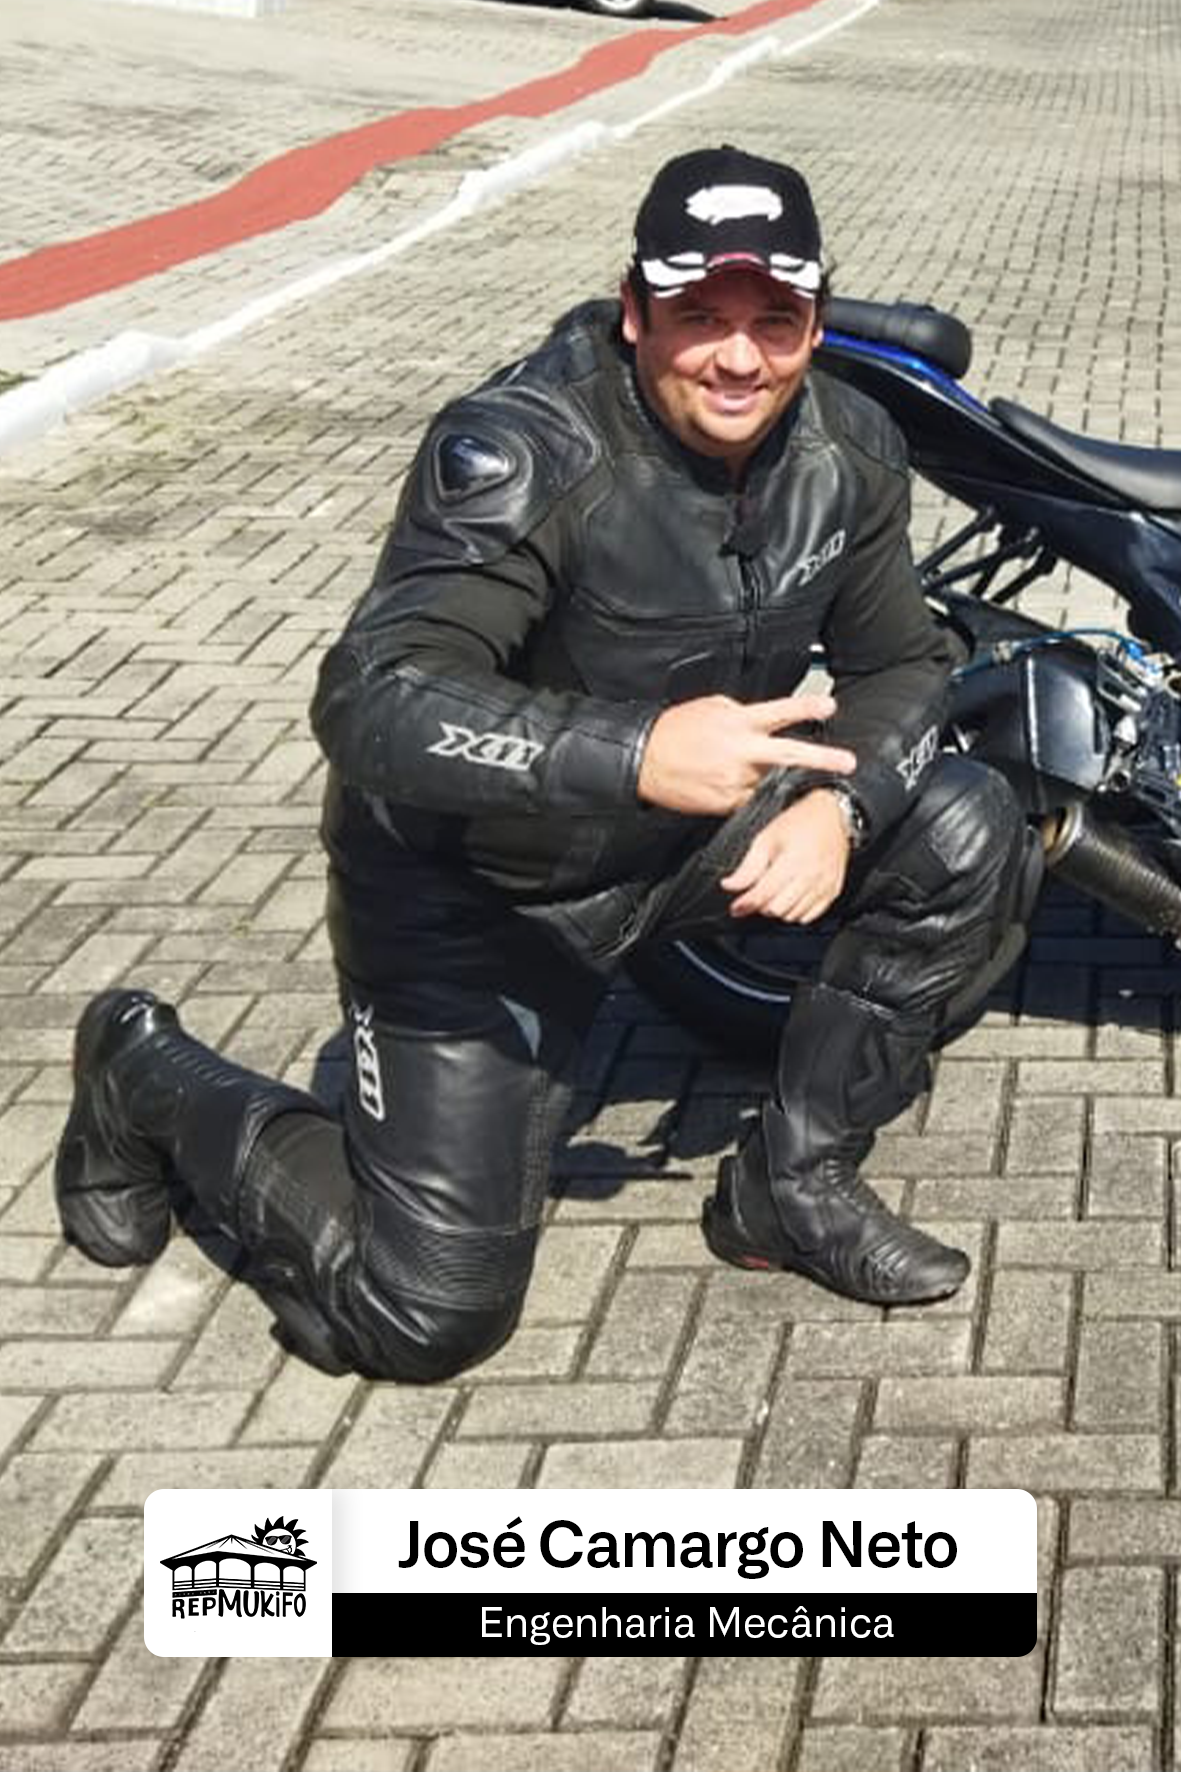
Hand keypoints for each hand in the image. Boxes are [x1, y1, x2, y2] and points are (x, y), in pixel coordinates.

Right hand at [636, 693, 855, 815]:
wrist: (644, 760)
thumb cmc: (676, 730)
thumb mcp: (711, 707)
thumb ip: (741, 713)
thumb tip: (760, 719)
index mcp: (738, 724)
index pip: (779, 713)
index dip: (806, 708)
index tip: (830, 706)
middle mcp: (741, 752)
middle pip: (789, 755)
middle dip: (821, 759)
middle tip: (848, 762)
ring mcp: (734, 781)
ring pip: (770, 782)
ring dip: (775, 779)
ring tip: (768, 776)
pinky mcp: (725, 803)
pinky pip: (750, 801)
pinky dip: (753, 795)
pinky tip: (740, 788)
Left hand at [721, 789, 851, 921]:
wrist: (832, 816)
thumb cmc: (800, 822)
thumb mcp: (766, 839)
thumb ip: (748, 867)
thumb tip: (730, 884)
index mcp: (793, 861)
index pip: (764, 894)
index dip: (746, 904)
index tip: (736, 908)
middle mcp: (811, 876)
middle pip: (777, 909)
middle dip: (761, 905)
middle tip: (757, 893)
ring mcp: (824, 886)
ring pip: (793, 915)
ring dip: (778, 909)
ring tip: (775, 892)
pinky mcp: (832, 892)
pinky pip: (809, 916)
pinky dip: (796, 912)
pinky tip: (790, 898)